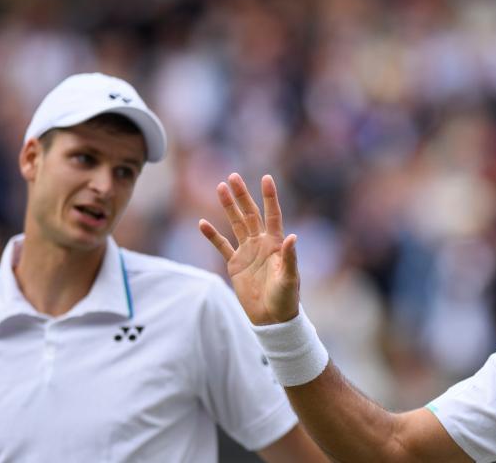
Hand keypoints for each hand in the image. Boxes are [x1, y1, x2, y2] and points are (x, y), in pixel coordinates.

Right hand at [199, 173, 299, 324]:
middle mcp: (261, 244)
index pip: (272, 215)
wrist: (272, 319)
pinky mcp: (235, 265)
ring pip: (236, 224)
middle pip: (251, 214)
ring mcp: (248, 253)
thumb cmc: (286, 299)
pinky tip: (202, 223)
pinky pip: (222, 246)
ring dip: (228, 208)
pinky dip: (212, 236)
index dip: (269, 197)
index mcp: (276, 244)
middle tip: (233, 177)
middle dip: (242, 196)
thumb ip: (290, 258)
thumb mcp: (290, 278)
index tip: (266, 178)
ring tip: (220, 188)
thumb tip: (293, 236)